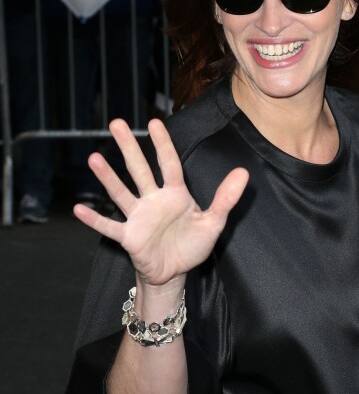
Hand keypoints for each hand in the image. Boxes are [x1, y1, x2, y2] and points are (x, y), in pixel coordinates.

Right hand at [73, 118, 249, 286]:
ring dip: (108, 177)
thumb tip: (244, 172)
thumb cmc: (193, 243)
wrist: (176, 272)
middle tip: (116, 123)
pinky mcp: (129, 237)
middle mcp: (154, 200)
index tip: (154, 122)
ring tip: (94, 158)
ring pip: (122, 193)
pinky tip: (79, 209)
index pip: (169, 163)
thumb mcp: (214, 221)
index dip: (163, 144)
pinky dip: (95, 220)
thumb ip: (226, 198)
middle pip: (140, 169)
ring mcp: (139, 217)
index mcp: (175, 193)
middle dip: (129, 147)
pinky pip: (110, 227)